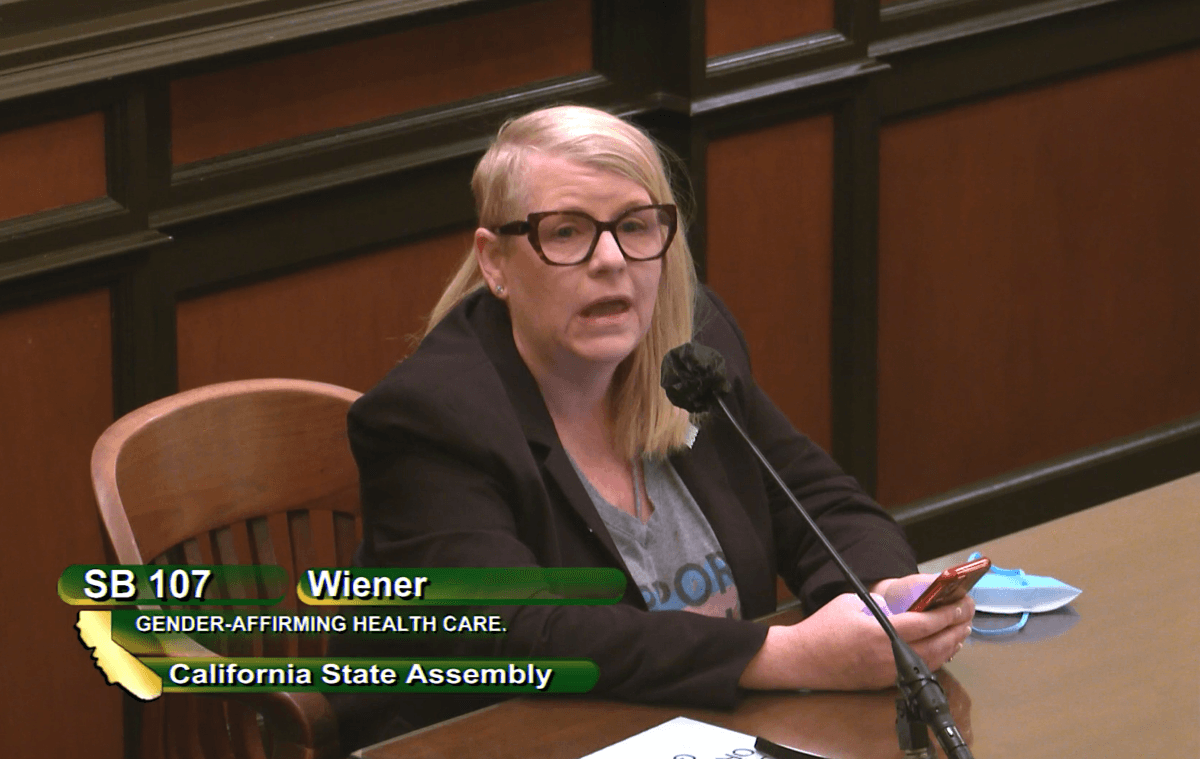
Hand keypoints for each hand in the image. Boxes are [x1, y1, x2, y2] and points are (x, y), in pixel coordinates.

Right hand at [740, 590, 973, 691]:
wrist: (803, 660)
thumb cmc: (822, 630)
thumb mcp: (849, 603)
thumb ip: (876, 601)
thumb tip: (895, 605)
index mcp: (881, 633)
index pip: (925, 624)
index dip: (947, 614)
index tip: (961, 604)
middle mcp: (888, 656)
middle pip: (936, 645)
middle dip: (956, 628)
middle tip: (968, 614)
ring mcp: (888, 672)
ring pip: (931, 661)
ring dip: (951, 645)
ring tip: (961, 631)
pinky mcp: (884, 681)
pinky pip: (918, 670)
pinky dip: (935, 658)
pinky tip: (942, 649)